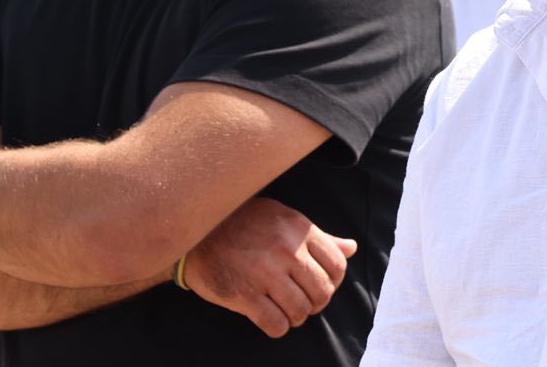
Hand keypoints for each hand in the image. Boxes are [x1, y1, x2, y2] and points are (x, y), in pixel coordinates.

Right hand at [184, 196, 356, 337]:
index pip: (337, 266)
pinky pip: (276, 324)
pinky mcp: (245, 294)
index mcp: (300, 229)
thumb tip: (351, 248)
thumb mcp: (284, 219)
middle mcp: (287, 250)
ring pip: (301, 312)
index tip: (316, 285)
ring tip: (282, 307)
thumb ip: (318, 237)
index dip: (332, 282)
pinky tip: (267, 315)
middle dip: (314, 303)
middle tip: (300, 301)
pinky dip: (277, 326)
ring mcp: (266, 273)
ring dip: (294, 316)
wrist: (196, 231)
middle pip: (322, 293)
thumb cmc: (243, 223)